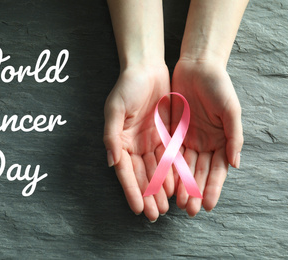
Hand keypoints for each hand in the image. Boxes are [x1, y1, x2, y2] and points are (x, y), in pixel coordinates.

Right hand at [104, 64, 174, 221]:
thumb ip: (111, 136)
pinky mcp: (166, 136)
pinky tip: (176, 187)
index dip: (131, 190)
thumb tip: (112, 162)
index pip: (125, 171)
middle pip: (141, 175)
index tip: (138, 209)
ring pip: (156, 171)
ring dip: (160, 189)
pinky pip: (170, 158)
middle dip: (147, 196)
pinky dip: (172, 173)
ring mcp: (150, 142)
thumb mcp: (115, 109)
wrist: (148, 68)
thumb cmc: (127, 86)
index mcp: (120, 141)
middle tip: (154, 215)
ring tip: (166, 207)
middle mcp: (134, 145)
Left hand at [171, 59, 242, 216]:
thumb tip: (236, 164)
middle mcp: (205, 143)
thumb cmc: (218, 86)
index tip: (207, 205)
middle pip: (199, 172)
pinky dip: (168, 168)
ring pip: (183, 167)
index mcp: (221, 140)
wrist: (197, 67)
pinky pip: (169, 153)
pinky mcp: (173, 132)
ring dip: (181, 185)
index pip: (217, 170)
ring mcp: (188, 139)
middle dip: (194, 191)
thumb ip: (234, 136)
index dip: (212, 188)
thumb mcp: (231, 109)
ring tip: (176, 202)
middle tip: (188, 210)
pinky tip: (165, 182)